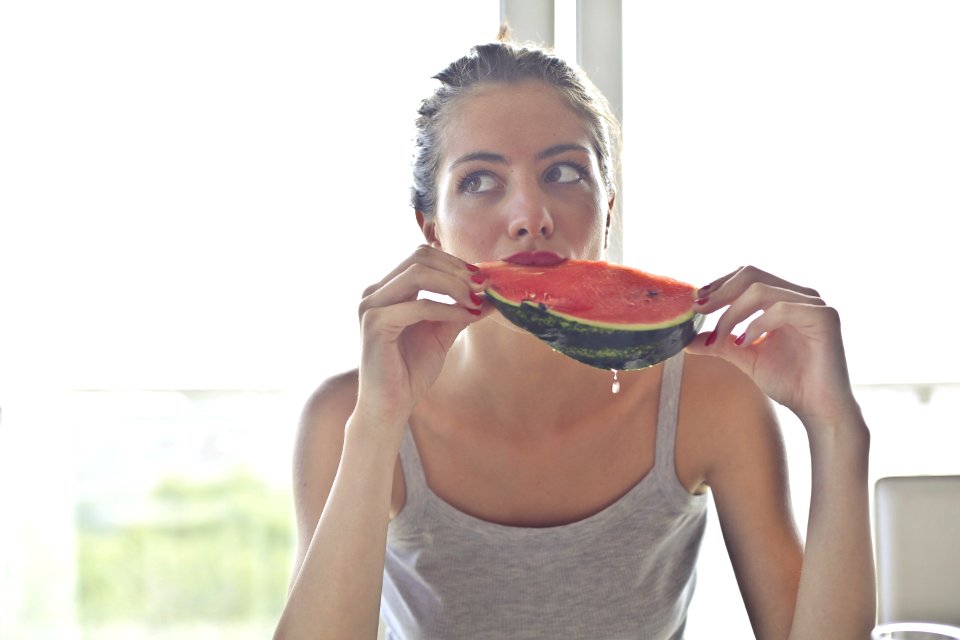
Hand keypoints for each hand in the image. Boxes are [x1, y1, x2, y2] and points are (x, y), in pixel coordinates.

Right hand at [355, 245, 491, 426]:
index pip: (421, 256)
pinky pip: (418, 305)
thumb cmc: (411, 371)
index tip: (482, 278)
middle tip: (483, 286)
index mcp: (388, 290)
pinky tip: (465, 316)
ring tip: (476, 300)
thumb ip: (460, 310)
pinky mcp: (374, 323)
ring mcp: (371, 305)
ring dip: (453, 285)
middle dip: (456, 270)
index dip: (454, 262)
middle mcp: (375, 292)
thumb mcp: (442, 332)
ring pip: (417, 274)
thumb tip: (491, 294)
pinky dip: (446, 308)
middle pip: (419, 258)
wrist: (391, 405)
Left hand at [685, 265, 857, 426]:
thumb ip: (720, 343)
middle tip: (699, 311)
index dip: (719, 285)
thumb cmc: (789, 382)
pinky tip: (745, 343)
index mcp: (784, 298)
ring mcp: (815, 304)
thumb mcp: (745, 357)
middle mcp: (801, 295)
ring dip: (732, 314)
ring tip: (719, 338)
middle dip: (720, 292)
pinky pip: (781, 309)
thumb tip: (686, 340)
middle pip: (752, 274)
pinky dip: (756, 325)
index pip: (747, 276)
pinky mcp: (825, 317)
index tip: (696, 303)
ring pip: (761, 290)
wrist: (818, 410)